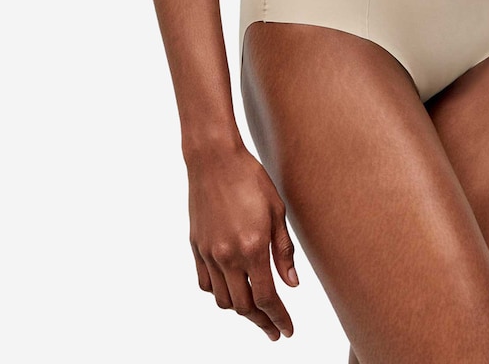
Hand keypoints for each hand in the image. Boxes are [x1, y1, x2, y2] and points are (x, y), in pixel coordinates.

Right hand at [188, 143, 298, 340]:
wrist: (214, 159)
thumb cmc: (249, 178)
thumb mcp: (276, 211)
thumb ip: (283, 251)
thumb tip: (292, 284)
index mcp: (252, 248)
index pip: (267, 298)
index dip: (279, 318)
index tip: (287, 330)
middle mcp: (228, 256)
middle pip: (244, 307)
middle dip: (261, 322)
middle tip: (273, 329)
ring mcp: (209, 253)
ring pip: (223, 300)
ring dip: (240, 310)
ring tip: (255, 309)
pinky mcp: (196, 247)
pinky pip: (205, 283)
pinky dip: (219, 293)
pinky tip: (231, 288)